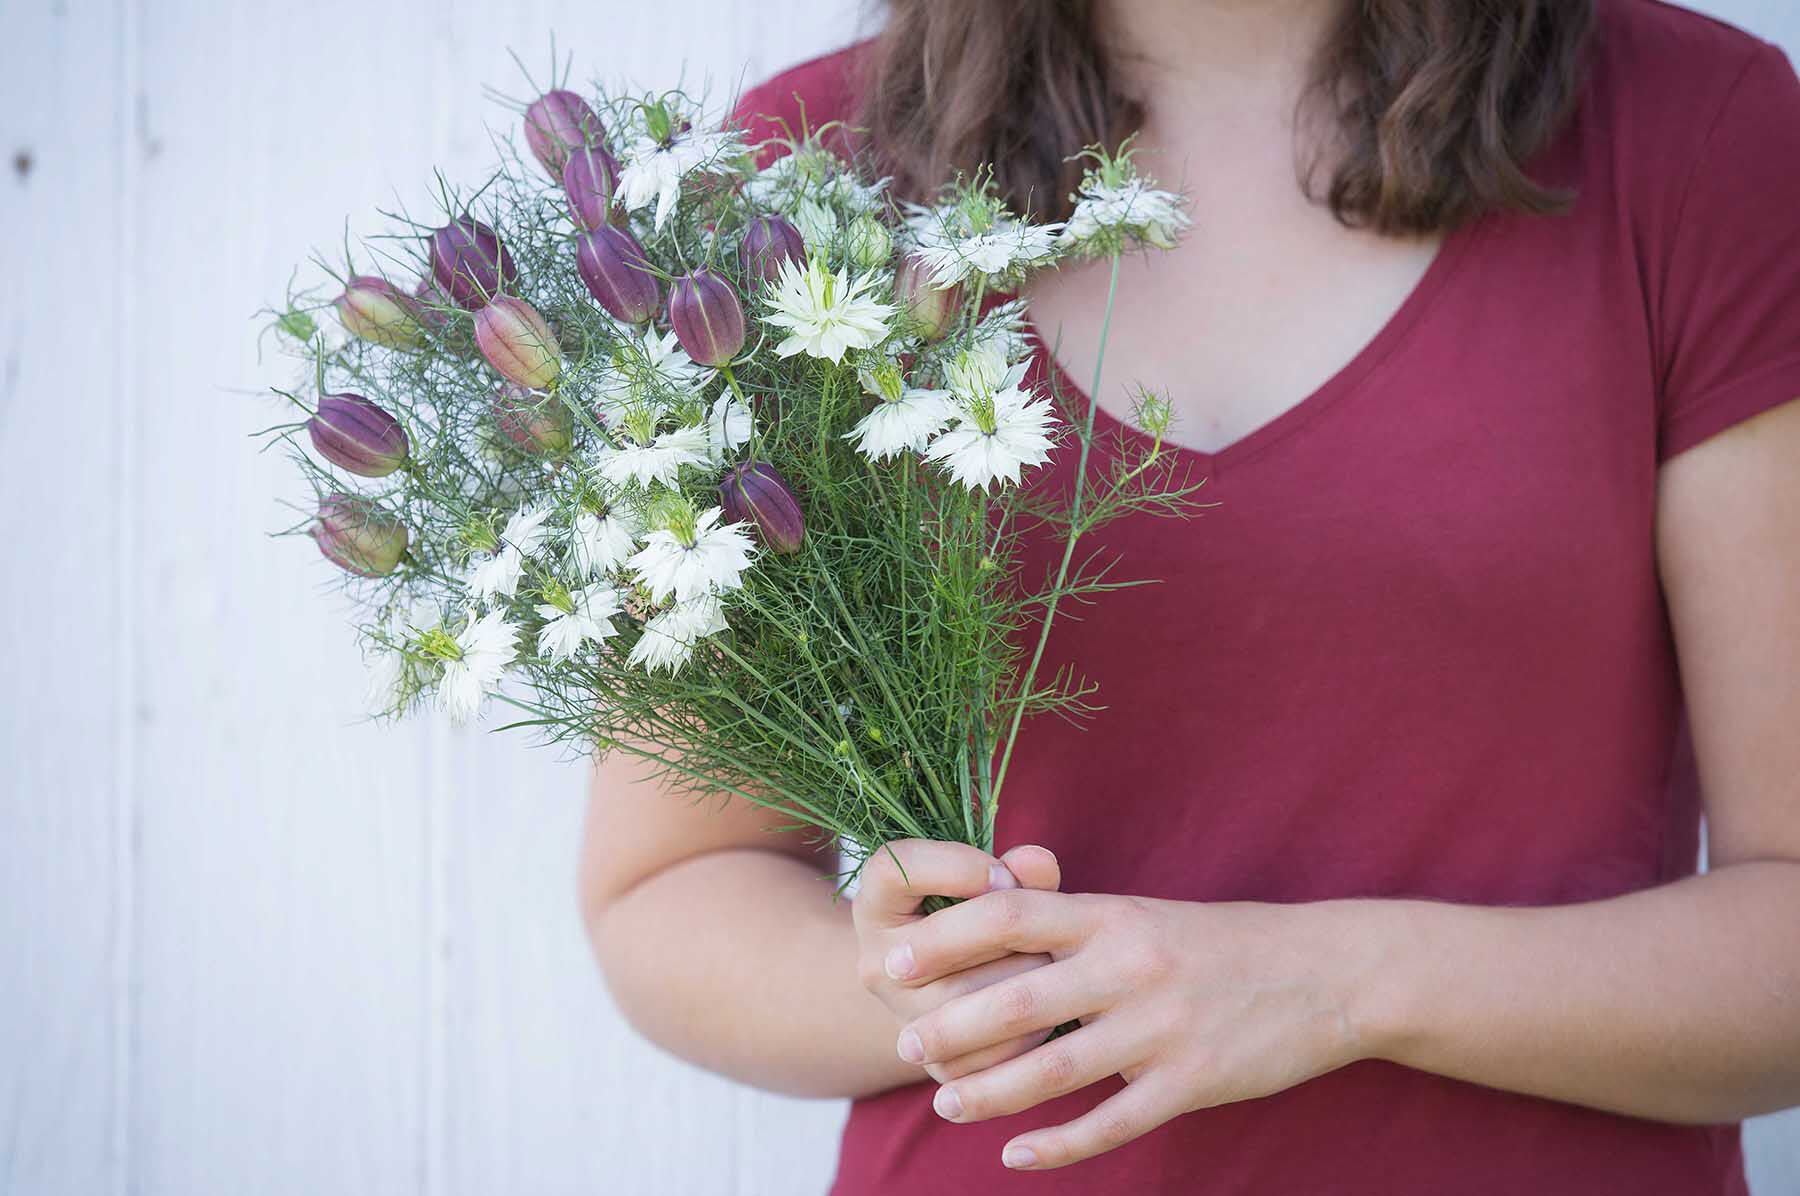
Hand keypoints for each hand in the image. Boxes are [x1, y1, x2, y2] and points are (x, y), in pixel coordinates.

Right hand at [852, 839, 1064, 1084]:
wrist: (958, 988)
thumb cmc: (978, 917)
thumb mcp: (986, 884)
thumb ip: (1016, 869)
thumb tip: (1039, 862)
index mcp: (876, 902)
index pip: (894, 870)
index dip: (954, 867)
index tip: (1003, 874)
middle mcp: (877, 962)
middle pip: (936, 943)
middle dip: (1003, 930)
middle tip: (1044, 926)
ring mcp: (902, 1017)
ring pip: (962, 999)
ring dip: (1021, 978)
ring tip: (1055, 966)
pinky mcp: (937, 1062)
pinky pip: (986, 1051)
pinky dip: (1028, 1030)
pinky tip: (1052, 1011)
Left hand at [885, 889, 1379, 1169]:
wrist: (1328, 971)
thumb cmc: (1220, 942)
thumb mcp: (1144, 915)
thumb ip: (1074, 928)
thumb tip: (991, 932)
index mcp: (1112, 915)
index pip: (1008, 916)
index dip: (944, 938)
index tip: (894, 959)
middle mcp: (1131, 966)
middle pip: (1017, 1000)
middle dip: (951, 1026)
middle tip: (904, 1044)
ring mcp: (1162, 1028)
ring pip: (1054, 1070)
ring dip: (990, 1091)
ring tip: (947, 1103)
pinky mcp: (1193, 1082)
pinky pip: (1111, 1123)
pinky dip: (1059, 1146)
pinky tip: (1019, 1156)